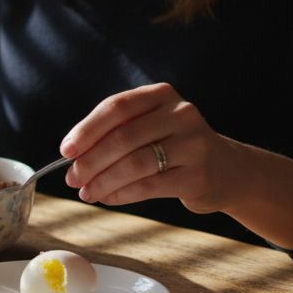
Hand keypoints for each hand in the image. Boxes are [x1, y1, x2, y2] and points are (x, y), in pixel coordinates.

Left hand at [59, 83, 235, 213]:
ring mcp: (193, 144)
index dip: (87, 129)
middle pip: (123, 137)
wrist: (226, 170)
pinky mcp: (197, 175)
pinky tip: (107, 198)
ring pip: (135, 164)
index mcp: (162, 95)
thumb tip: (72, 155)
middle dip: (91, 161)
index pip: (117, 107)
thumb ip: (117, 132)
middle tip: (72, 178)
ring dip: (103, 181)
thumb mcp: (150, 126)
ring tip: (86, 192)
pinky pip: (149, 186)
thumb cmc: (173, 146)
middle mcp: (180, 114)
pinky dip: (122, 194)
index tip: (66, 150)